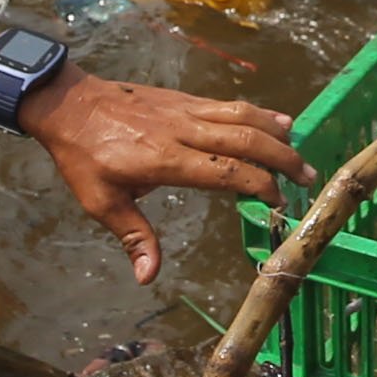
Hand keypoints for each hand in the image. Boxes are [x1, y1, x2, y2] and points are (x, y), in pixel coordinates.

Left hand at [22, 71, 306, 283]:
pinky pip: (228, 104)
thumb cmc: (83, 157)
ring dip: (275, 132)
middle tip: (308, 176)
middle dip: (281, 157)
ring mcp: (185, 110)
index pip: (225, 170)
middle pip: (244, 139)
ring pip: (241, 115)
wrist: (68, 104)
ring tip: (301, 149)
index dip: (258, 184)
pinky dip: (258, 112)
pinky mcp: (184, 98)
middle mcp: (183, 131)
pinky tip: (278, 120)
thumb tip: (149, 277)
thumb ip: (134, 236)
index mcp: (165, 159)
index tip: (277, 202)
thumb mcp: (100, 202)